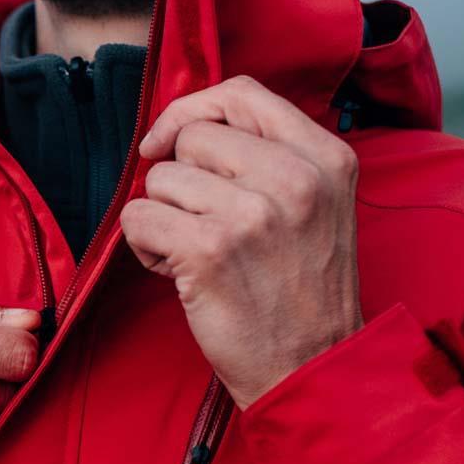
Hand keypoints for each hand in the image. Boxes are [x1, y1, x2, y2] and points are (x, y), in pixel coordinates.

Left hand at [121, 75, 362, 408]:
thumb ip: (271, 158)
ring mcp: (251, 213)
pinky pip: (138, 219)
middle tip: (202, 227)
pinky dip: (145, 249)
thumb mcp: (317, 208)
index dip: (192, 111)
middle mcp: (294, 177)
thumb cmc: (302, 296)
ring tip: (196, 257)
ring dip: (163, 219)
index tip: (171, 144)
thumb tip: (188, 125)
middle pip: (192, 136)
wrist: (311, 370)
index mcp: (325, 157)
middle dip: (180, 180)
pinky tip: (177, 275)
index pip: (241, 93)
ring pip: (160, 178)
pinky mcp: (208, 250)